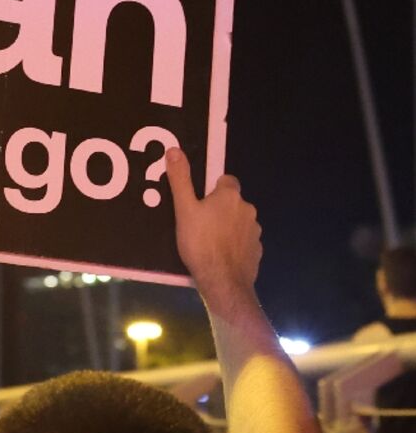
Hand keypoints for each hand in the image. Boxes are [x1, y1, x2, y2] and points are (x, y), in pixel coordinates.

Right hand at [165, 148, 261, 315]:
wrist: (223, 282)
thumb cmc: (201, 243)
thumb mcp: (184, 210)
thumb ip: (181, 180)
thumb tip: (174, 150)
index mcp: (230, 196)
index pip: (226, 180)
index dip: (213, 189)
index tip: (200, 202)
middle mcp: (247, 209)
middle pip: (232, 202)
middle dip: (220, 210)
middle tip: (199, 224)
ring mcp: (255, 232)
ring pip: (239, 222)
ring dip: (228, 228)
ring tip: (208, 243)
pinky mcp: (257, 251)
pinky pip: (244, 242)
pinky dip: (234, 246)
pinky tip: (220, 257)